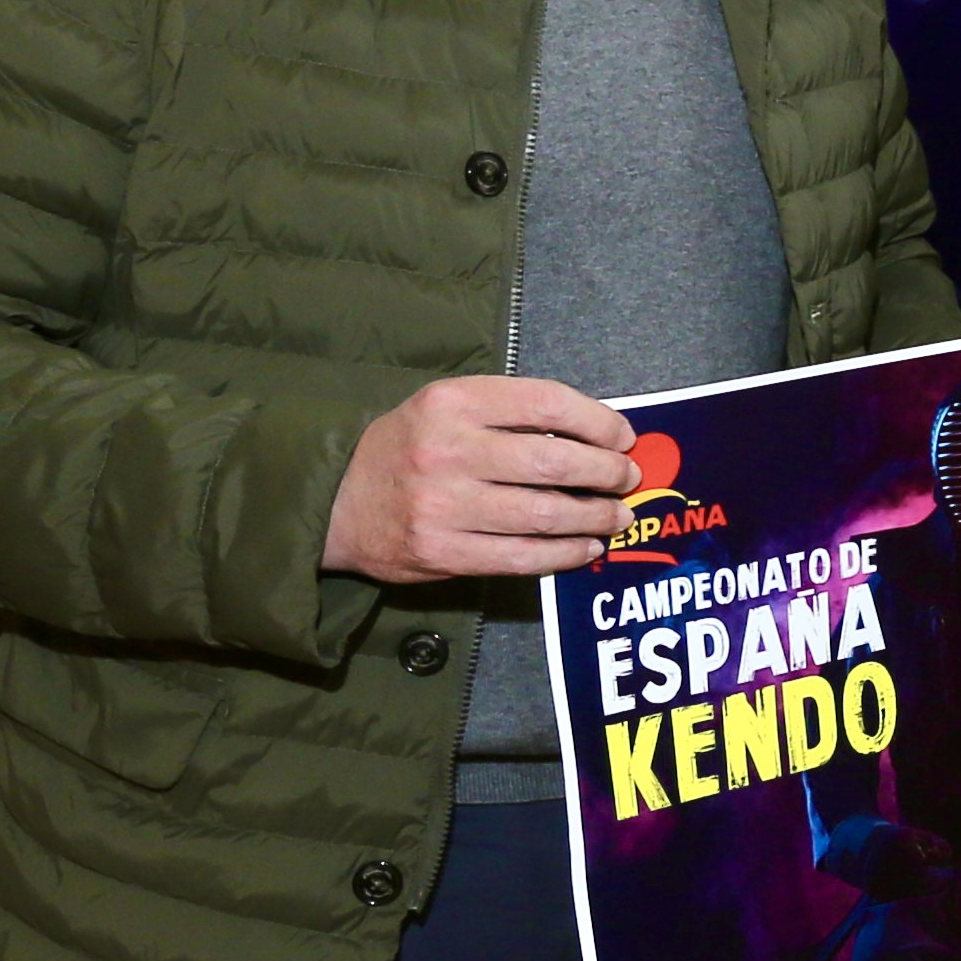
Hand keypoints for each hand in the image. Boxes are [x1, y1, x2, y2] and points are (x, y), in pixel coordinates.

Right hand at [324, 376, 632, 583]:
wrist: (333, 500)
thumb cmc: (407, 448)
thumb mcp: (444, 407)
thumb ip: (508, 412)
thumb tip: (595, 434)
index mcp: (452, 402)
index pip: (547, 404)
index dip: (598, 422)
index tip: (622, 437)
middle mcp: (448, 450)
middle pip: (556, 463)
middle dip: (607, 473)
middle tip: (626, 479)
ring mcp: (444, 505)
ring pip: (547, 515)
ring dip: (596, 517)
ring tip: (616, 515)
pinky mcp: (443, 552)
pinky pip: (524, 558)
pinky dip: (567, 554)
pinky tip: (588, 547)